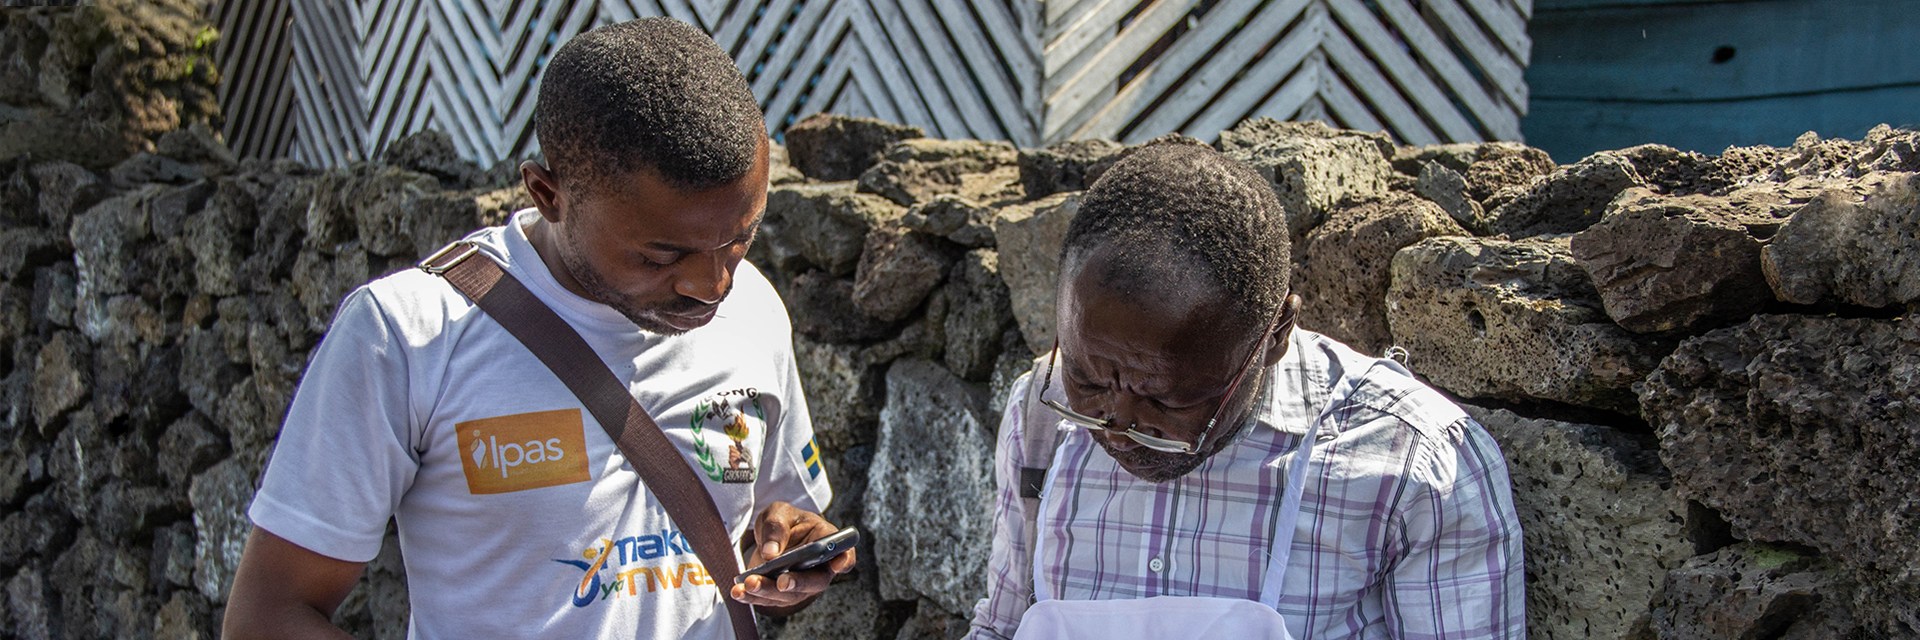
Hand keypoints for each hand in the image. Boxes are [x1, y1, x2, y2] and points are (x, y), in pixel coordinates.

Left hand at [728, 501, 855, 609]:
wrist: (771, 535)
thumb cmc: (784, 521)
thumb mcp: (778, 513)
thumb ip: (776, 527)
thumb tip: (772, 552)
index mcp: (826, 540)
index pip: (844, 553)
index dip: (844, 560)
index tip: (837, 565)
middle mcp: (819, 567)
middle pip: (815, 581)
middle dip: (797, 583)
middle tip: (781, 581)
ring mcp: (802, 584)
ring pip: (790, 595)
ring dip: (768, 592)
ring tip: (749, 584)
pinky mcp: (782, 594)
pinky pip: (769, 599)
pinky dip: (752, 597)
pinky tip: (738, 591)